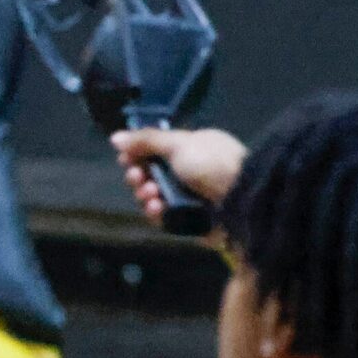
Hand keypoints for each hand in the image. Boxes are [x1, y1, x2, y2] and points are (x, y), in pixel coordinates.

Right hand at [110, 127, 245, 224]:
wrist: (242, 201)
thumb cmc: (212, 164)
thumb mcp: (179, 144)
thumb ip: (146, 140)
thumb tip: (115, 136)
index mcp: (191, 149)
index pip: (155, 151)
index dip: (137, 155)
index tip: (125, 158)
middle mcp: (189, 172)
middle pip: (150, 175)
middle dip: (138, 176)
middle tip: (137, 177)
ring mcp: (189, 197)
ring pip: (153, 197)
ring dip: (145, 195)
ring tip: (150, 195)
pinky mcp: (188, 220)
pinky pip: (162, 217)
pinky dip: (156, 212)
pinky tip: (157, 208)